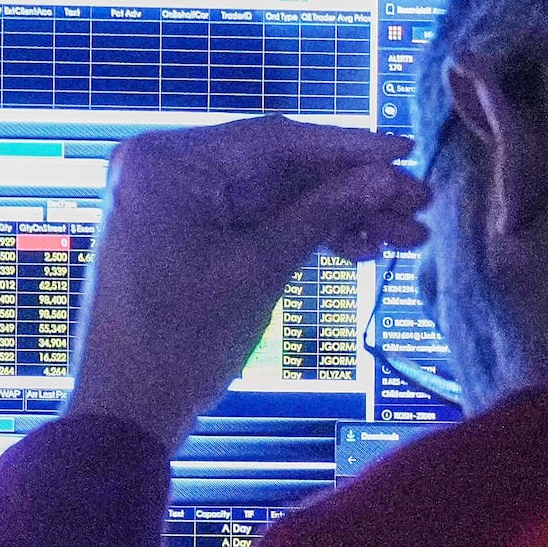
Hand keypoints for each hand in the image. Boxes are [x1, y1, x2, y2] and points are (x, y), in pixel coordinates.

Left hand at [70, 116, 425, 448]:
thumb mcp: (261, 269)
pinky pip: (257, 218)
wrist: (129, 405)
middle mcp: (166, 166)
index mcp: (167, 162)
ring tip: (405, 237)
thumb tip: (386, 177)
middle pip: (279, 166)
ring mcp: (176, 198)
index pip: (274, 140)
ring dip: (338, 214)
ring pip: (277, 194)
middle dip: (352, 189)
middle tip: (419, 206)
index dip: (348, 148)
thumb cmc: (183, 337)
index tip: (406, 153)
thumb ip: (323, 214)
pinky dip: (304, 231)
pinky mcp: (188, 229)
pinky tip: (360, 249)